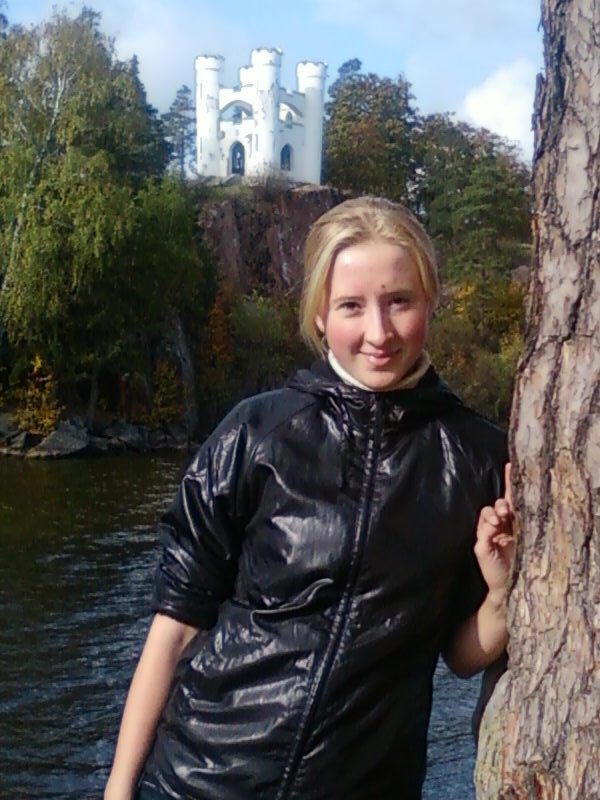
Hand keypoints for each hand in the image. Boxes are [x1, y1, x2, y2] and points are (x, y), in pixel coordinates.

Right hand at [474, 463, 514, 604]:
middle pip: (495, 504)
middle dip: (502, 503)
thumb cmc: (520, 563)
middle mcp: (496, 527)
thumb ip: (520, 523)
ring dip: (493, 513)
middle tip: (508, 511)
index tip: (511, 466)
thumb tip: (513, 507)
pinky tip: (494, 527)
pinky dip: (488, 527)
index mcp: (508, 523)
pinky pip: (483, 532)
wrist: (511, 585)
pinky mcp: (481, 547)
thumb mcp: (524, 539)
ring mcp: (486, 536)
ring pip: (486, 514)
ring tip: (500, 519)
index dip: (509, 482)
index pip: (508, 499)